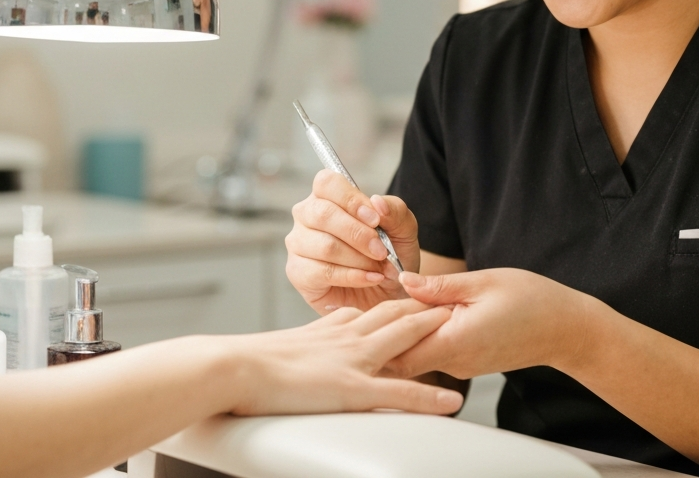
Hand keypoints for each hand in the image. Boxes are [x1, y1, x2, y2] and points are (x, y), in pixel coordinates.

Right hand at [226, 298, 462, 415]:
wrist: (234, 369)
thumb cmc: (247, 362)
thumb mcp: (285, 346)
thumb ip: (307, 342)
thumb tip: (315, 340)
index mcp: (331, 328)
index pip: (372, 310)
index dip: (398, 303)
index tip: (417, 298)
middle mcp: (348, 337)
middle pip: (396, 314)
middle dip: (426, 307)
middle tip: (452, 302)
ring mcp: (354, 360)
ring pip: (405, 340)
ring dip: (435, 333)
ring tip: (464, 329)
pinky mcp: (353, 388)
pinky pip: (400, 393)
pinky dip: (429, 397)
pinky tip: (451, 401)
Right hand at [286, 170, 421, 312]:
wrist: (388, 291)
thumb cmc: (390, 254)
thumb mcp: (403, 229)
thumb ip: (394, 211)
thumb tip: (376, 202)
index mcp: (328, 196)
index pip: (327, 182)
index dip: (351, 200)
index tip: (375, 219)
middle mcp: (307, 216)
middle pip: (323, 214)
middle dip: (358, 234)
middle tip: (382, 251)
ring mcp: (298, 244)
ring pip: (325, 246)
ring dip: (359, 259)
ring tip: (379, 268)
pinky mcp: (298, 272)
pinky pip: (322, 272)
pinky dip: (353, 277)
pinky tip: (370, 279)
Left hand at [385, 268, 591, 379]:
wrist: (564, 328)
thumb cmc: (531, 300)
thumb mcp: (483, 281)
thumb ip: (440, 286)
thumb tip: (404, 281)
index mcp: (456, 341)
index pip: (399, 351)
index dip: (381, 332)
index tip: (373, 308)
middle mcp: (455, 362)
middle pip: (401, 360)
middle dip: (386, 337)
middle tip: (375, 309)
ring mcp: (461, 367)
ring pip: (416, 359)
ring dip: (403, 336)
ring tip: (394, 307)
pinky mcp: (467, 364)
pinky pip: (434, 355)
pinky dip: (421, 338)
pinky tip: (419, 316)